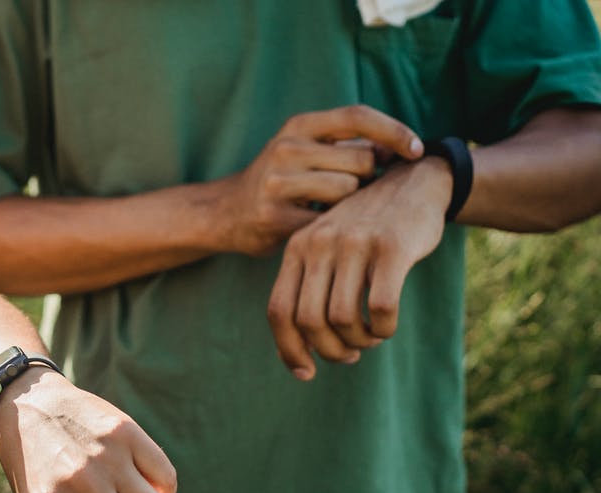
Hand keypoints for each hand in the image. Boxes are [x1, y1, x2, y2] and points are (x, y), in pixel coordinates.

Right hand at [222, 105, 424, 255]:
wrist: (226, 213)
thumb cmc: (281, 179)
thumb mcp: (306, 150)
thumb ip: (348, 145)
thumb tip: (400, 146)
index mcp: (298, 126)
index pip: (357, 116)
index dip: (394, 131)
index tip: (417, 150)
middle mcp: (286, 148)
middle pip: (361, 161)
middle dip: (368, 177)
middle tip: (351, 189)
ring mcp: (278, 182)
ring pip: (347, 191)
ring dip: (350, 204)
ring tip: (329, 207)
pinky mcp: (274, 216)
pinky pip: (328, 221)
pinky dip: (331, 226)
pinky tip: (316, 225)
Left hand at [267, 157, 453, 379]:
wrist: (412, 183)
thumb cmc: (367, 232)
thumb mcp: (327, 251)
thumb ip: (309, 291)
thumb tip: (298, 355)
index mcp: (297, 248)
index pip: (279, 311)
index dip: (288, 349)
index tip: (306, 372)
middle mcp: (319, 244)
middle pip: (309, 321)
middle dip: (330, 350)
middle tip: (350, 353)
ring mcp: (355, 244)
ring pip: (343, 319)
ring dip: (359, 341)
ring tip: (370, 337)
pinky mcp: (392, 248)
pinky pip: (380, 308)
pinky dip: (383, 329)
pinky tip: (386, 326)